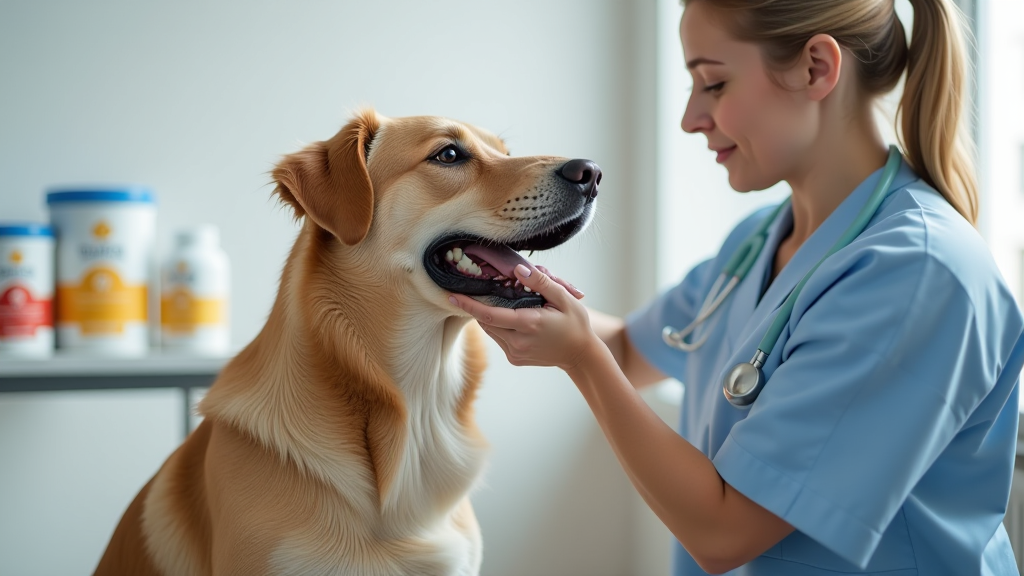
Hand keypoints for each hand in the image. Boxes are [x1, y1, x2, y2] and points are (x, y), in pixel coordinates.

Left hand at [448, 264, 597, 370]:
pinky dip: (498, 325)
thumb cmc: (575, 324)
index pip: (489, 315)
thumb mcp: (564, 298)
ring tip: (495, 301)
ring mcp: (515, 353)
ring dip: (488, 316)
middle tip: (474, 290)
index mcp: (528, 325)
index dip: (468, 305)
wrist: (580, 355)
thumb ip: (541, 282)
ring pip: (490, 330)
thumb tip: (518, 270)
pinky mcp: (515, 358)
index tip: (451, 295)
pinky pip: (499, 338)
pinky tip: (510, 317)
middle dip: (478, 306)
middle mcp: (517, 342)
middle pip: (486, 322)